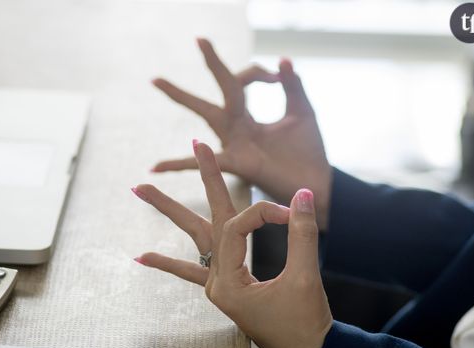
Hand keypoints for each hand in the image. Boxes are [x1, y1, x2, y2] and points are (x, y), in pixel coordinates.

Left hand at [133, 141, 332, 347]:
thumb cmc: (306, 326)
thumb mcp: (304, 278)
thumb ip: (302, 234)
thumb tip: (302, 196)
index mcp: (229, 283)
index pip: (239, 228)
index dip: (265, 213)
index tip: (290, 211)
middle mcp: (218, 282)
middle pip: (204, 221)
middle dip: (203, 181)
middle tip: (196, 145)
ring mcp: (219, 286)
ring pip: (194, 240)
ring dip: (171, 212)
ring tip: (142, 188)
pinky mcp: (228, 290)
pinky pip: (192, 272)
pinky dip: (168, 263)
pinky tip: (143, 256)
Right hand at [152, 38, 332, 229]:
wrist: (316, 184)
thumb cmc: (308, 152)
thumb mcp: (302, 112)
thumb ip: (293, 87)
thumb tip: (282, 59)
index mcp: (249, 116)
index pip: (243, 81)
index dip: (257, 73)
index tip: (276, 77)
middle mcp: (238, 127)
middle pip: (221, 88)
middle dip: (212, 63)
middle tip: (199, 38)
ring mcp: (235, 143)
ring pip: (207, 113)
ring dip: (182, 96)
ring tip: (156, 80)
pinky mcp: (239, 163)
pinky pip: (206, 163)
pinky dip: (179, 165)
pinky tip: (156, 167)